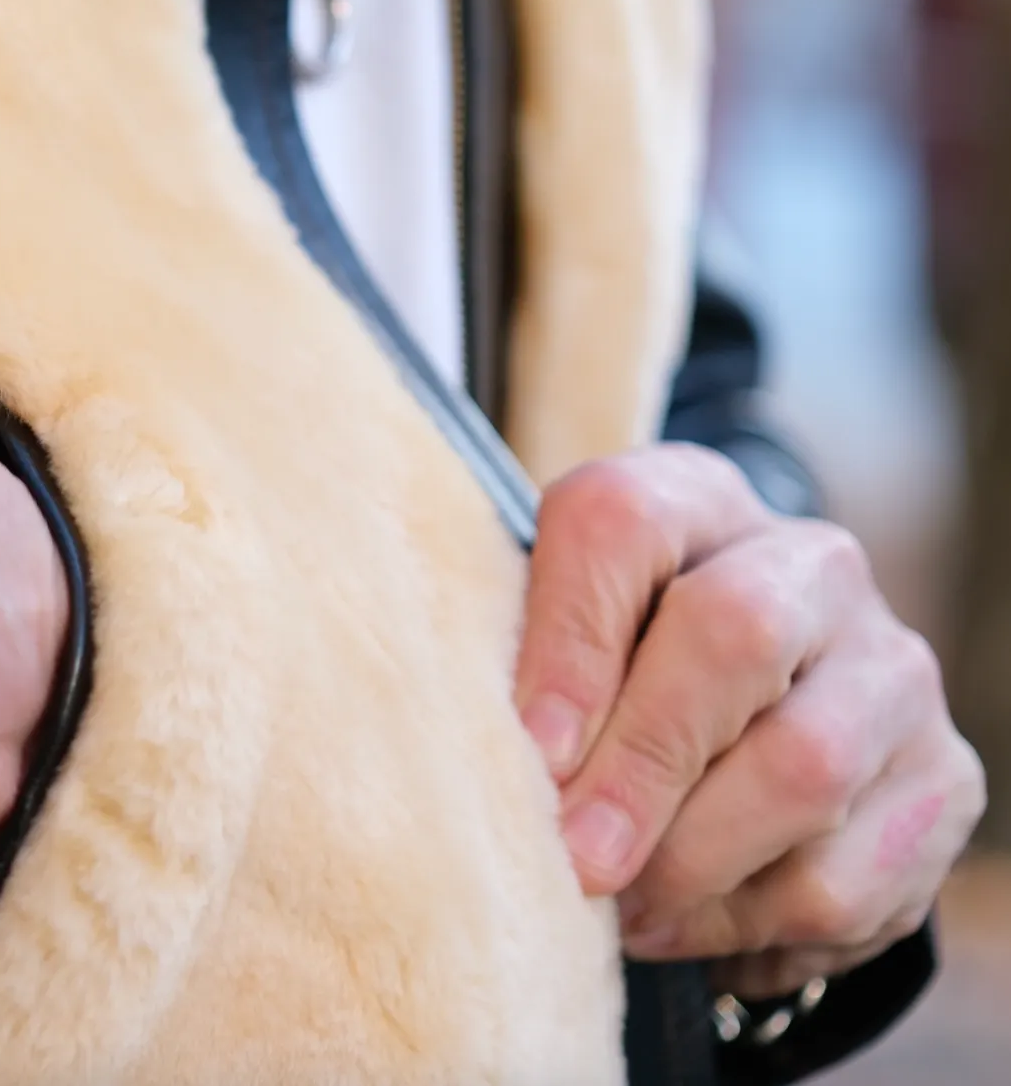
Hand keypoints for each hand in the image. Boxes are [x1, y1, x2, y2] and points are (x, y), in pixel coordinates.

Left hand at [515, 445, 984, 997]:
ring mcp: (890, 667)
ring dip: (692, 862)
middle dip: (642, 765)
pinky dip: (745, 922)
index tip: (530, 752)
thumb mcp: (552, 640)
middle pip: (735, 633)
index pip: (622, 523)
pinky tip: (679, 925)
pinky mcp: (943, 776)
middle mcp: (809, 564)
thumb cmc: (607, 677)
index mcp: (691, 501)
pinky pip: (842, 875)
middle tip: (577, 860)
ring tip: (616, 911)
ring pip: (806, 766)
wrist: (746, 729)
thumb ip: (518, 670)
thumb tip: (483, 769)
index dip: (571, 640)